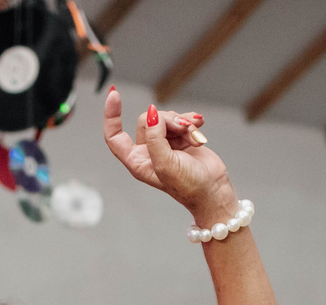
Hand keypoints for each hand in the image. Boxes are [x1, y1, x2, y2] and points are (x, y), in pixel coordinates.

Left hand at [102, 88, 231, 216]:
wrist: (213, 189)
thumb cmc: (188, 186)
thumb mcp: (166, 164)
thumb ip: (155, 138)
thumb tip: (152, 115)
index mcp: (137, 161)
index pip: (115, 136)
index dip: (111, 115)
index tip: (114, 94)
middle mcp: (148, 151)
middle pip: (147, 120)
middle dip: (166, 120)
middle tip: (183, 128)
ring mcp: (164, 143)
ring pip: (165, 118)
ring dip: (182, 122)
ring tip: (194, 135)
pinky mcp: (180, 137)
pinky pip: (181, 119)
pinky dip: (191, 121)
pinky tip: (199, 126)